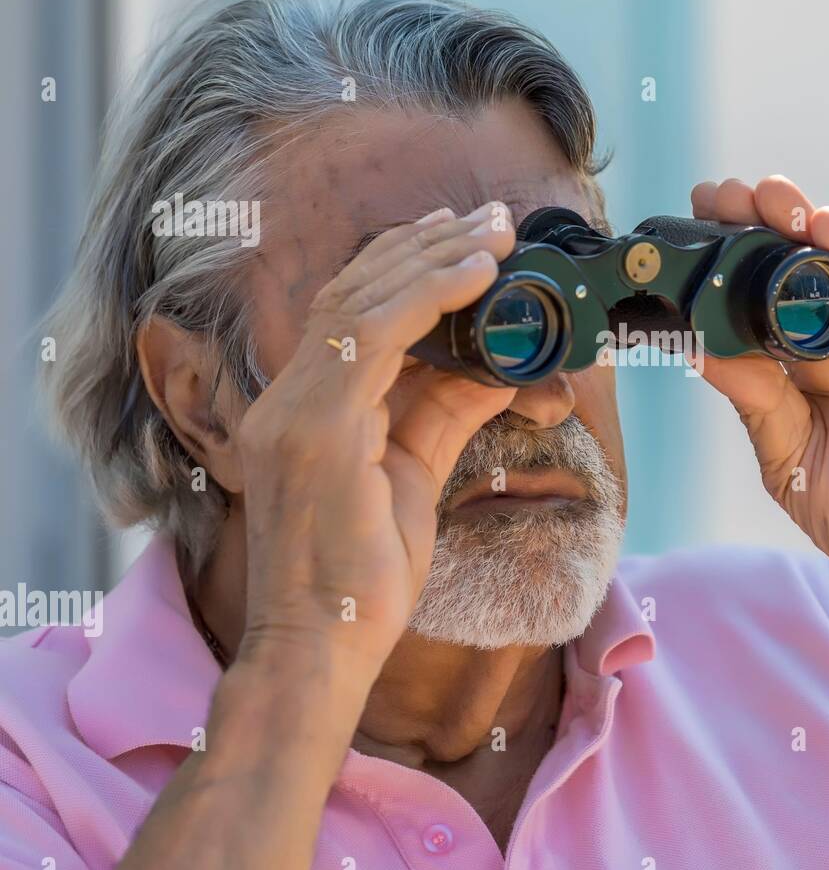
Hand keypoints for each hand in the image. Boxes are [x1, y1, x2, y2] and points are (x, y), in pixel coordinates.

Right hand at [235, 202, 517, 674]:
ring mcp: (294, 410)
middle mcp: (288, 398)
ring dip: (432, 259)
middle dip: (424, 247)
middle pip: (354, 293)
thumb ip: (446, 413)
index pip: (349, 314)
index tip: (460, 239)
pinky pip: (371, 335)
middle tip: (486, 219)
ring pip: (361, 301)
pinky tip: (475, 274)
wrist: (322, 650)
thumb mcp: (415, 475)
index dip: (405, 268)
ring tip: (490, 232)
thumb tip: (499, 367)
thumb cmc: (363, 577)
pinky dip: (426, 295)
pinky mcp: (315, 428)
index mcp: (305, 410)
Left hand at [692, 176, 828, 731]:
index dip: (733, 269)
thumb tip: (695, 342)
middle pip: (806, 281)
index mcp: (817, 382)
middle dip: (764, 234)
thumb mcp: (790, 457)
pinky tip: (825, 228)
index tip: (691, 226)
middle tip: (720, 193)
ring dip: (808, 233)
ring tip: (765, 195)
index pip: (768, 310)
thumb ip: (754, 396)